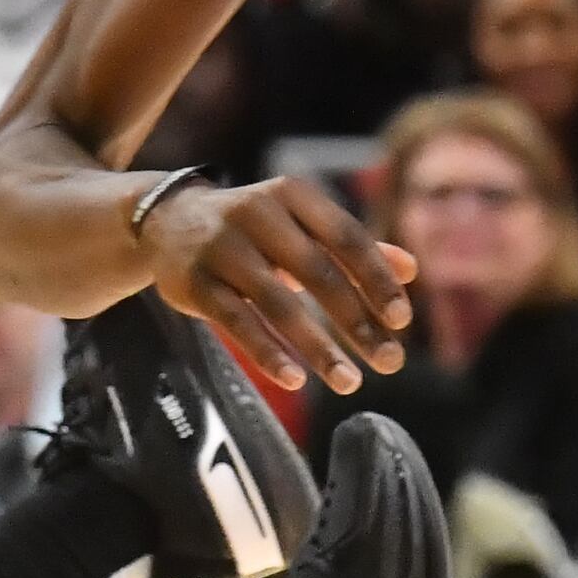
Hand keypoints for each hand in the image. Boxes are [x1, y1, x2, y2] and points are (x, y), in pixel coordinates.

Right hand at [144, 177, 413, 395]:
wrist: (165, 221)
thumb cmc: (252, 228)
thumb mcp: (300, 223)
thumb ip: (351, 245)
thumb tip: (411, 270)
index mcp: (293, 195)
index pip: (346, 237)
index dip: (375, 278)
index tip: (401, 320)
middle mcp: (257, 214)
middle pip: (317, 272)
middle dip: (356, 321)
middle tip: (389, 362)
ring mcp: (222, 248)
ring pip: (277, 303)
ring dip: (317, 347)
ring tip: (348, 381)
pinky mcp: (194, 282)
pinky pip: (235, 322)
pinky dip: (266, 352)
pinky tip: (294, 380)